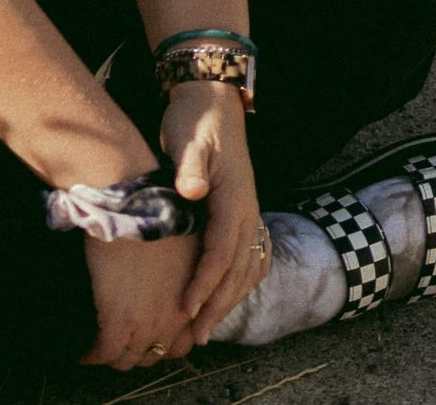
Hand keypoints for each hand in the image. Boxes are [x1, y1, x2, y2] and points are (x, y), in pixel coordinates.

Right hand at [82, 230, 200, 368]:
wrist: (136, 206)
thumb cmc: (161, 217)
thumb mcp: (186, 248)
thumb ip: (185, 274)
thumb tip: (174, 280)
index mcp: (193, 303)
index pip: (181, 344)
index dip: (161, 345)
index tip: (145, 339)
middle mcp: (175, 319)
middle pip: (156, 355)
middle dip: (139, 354)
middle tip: (120, 346)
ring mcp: (147, 322)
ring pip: (130, 359)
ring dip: (116, 357)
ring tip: (101, 350)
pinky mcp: (118, 318)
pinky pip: (105, 351)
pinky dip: (94, 356)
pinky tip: (84, 353)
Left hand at [160, 80, 268, 344]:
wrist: (213, 99)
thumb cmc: (195, 119)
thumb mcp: (188, 136)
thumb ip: (191, 166)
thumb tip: (194, 191)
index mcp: (233, 196)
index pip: (221, 248)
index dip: (205, 280)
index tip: (187, 305)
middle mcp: (246, 209)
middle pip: (235, 268)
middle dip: (216, 304)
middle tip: (194, 336)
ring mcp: (248, 212)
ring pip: (243, 269)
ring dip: (225, 301)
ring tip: (204, 330)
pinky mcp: (241, 213)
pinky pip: (246, 258)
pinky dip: (236, 284)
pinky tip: (224, 300)